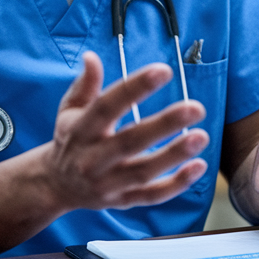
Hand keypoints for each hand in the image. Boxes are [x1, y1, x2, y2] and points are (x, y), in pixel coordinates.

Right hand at [40, 52, 208, 212]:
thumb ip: (84, 85)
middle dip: (164, 124)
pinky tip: (199, 166)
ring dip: (174, 155)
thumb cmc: (71, 139)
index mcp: (79, 130)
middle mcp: (92, 158)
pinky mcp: (121, 201)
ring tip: (202, 136)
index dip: (135, 88)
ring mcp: (107, 183)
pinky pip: (151, 195)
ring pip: (143, 171)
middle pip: (130, 141)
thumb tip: (92, 57)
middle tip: (196, 107)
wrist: (56, 185)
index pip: (107, 106)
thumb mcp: (69, 110)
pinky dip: (176, 184)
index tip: (163, 70)